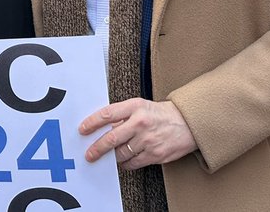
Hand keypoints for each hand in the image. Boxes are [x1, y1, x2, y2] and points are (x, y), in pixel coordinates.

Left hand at [79, 98, 196, 169]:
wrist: (187, 123)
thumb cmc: (160, 114)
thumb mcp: (140, 105)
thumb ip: (122, 114)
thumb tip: (102, 127)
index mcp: (135, 107)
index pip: (107, 114)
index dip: (92, 122)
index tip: (82, 129)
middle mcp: (140, 123)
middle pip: (111, 138)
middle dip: (97, 148)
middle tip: (89, 154)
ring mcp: (147, 140)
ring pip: (121, 153)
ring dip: (113, 156)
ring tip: (111, 154)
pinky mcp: (154, 154)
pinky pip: (133, 163)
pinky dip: (125, 163)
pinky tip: (124, 159)